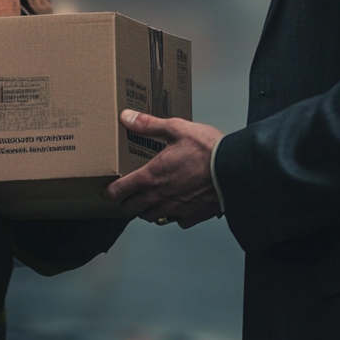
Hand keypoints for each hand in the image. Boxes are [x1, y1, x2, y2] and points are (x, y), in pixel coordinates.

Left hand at [103, 110, 224, 228]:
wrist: (235, 170)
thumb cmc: (207, 149)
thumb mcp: (176, 129)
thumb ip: (148, 124)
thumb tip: (126, 117)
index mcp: (151, 176)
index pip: (120, 191)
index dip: (108, 192)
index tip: (104, 192)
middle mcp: (160, 197)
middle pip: (131, 209)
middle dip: (125, 202)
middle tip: (125, 195)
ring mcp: (175, 209)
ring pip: (151, 218)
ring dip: (145, 210)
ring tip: (147, 201)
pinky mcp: (192, 216)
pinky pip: (175, 221)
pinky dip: (172, 216)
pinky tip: (175, 205)